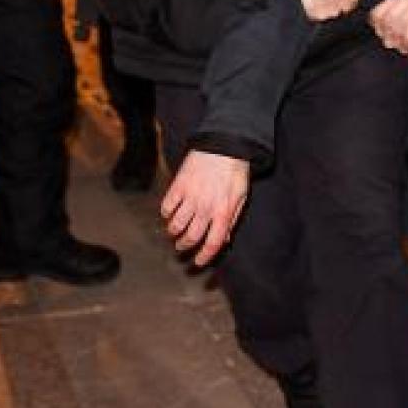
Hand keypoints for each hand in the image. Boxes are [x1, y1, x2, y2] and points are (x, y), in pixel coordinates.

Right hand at [162, 150, 250, 265]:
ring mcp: (190, 197)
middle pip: (191, 237)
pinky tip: (170, 213)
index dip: (204, 257)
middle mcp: (206, 207)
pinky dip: (166, 214)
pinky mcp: (178, 185)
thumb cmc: (235, 170)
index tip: (198, 262)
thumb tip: (225, 239)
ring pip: (175, 225)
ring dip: (174, 233)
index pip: (213, 242)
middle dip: (185, 247)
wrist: (223, 144)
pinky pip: (166, 207)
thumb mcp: (241, 195)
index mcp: (224, 212)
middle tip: (182, 247)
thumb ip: (233, 218)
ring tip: (175, 232)